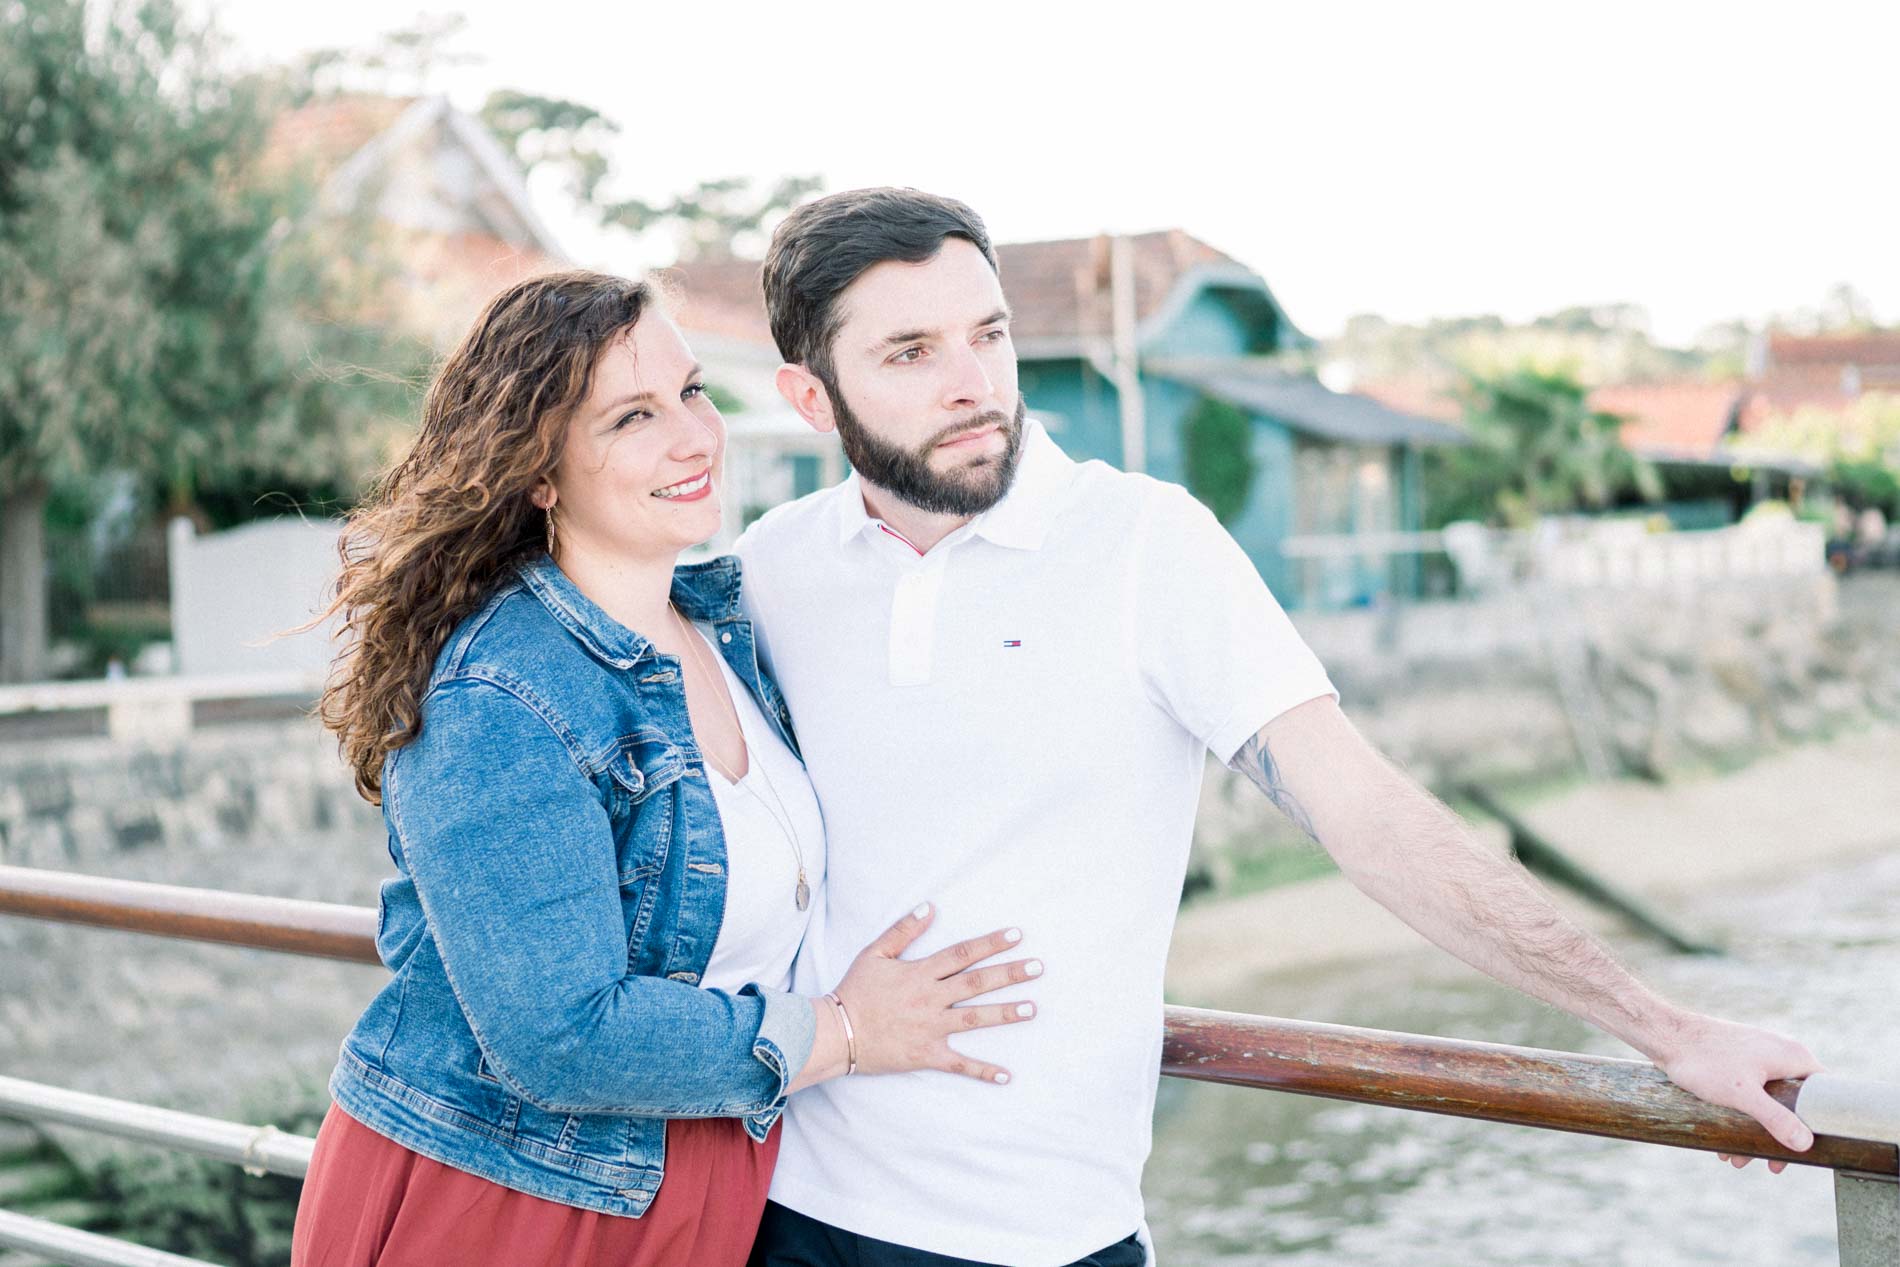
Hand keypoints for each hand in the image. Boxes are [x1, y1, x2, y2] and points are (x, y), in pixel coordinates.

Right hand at [831, 902, 1040, 1084]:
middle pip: (977, 983)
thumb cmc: (854, 991)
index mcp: (920, 972)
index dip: (990, 943)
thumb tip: (929, 907)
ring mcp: (931, 1028)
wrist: (836, 1032)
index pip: (962, 953)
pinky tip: (1006, 1075)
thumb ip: (903, 930)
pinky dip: (982, 1070)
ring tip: (1033, 1009)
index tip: (1016, 935)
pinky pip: (959, 1063)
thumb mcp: (874, 953)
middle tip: (1038, 967)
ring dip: (1005, 1014)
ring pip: (975, 1019)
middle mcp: (931, 998)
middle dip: (1009, 974)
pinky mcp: (927, 1054)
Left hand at [1654, 1012, 1822, 1173]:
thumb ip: (1776, 1119)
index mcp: (1793, 1056)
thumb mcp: (1743, 1095)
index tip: (1811, 1150)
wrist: (1666, 1035)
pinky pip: (1751, 1094)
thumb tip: (1805, 1145)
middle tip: (1771, 1165)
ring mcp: (1760, 1055)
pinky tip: (1724, 1140)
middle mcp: (1782, 1053)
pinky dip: (1743, 1117)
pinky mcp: (1739, 1060)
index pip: (1826, 1093)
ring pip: (1770, 1101)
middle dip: (1781, 1136)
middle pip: (1796, 1103)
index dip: (1823, 1124)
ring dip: (1757, 1131)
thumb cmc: (1704, 1060)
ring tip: (1737, 1160)